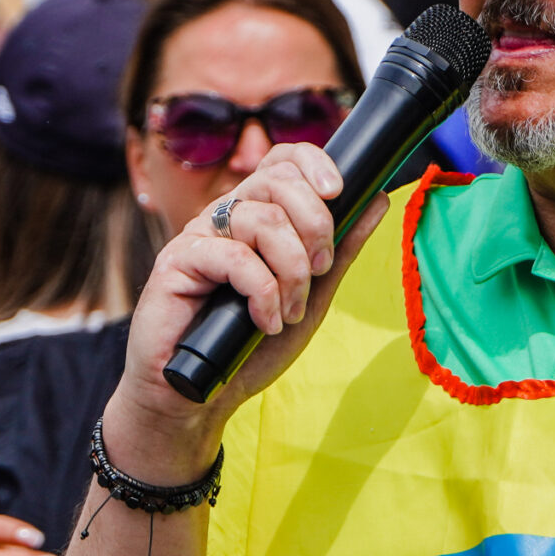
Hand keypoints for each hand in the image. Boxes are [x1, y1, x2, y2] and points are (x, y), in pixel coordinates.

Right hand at [107, 143, 389, 481]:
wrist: (201, 395)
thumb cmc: (250, 346)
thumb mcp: (311, 297)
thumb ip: (340, 251)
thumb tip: (378, 200)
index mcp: (256, 216)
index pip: (282, 160)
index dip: (313, 163)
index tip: (339, 193)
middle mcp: (226, 216)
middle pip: (278, 181)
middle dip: (315, 225)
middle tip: (320, 271)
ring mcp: (199, 235)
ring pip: (262, 220)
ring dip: (292, 272)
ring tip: (289, 312)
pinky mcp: (177, 260)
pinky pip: (235, 257)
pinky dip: (263, 294)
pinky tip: (264, 321)